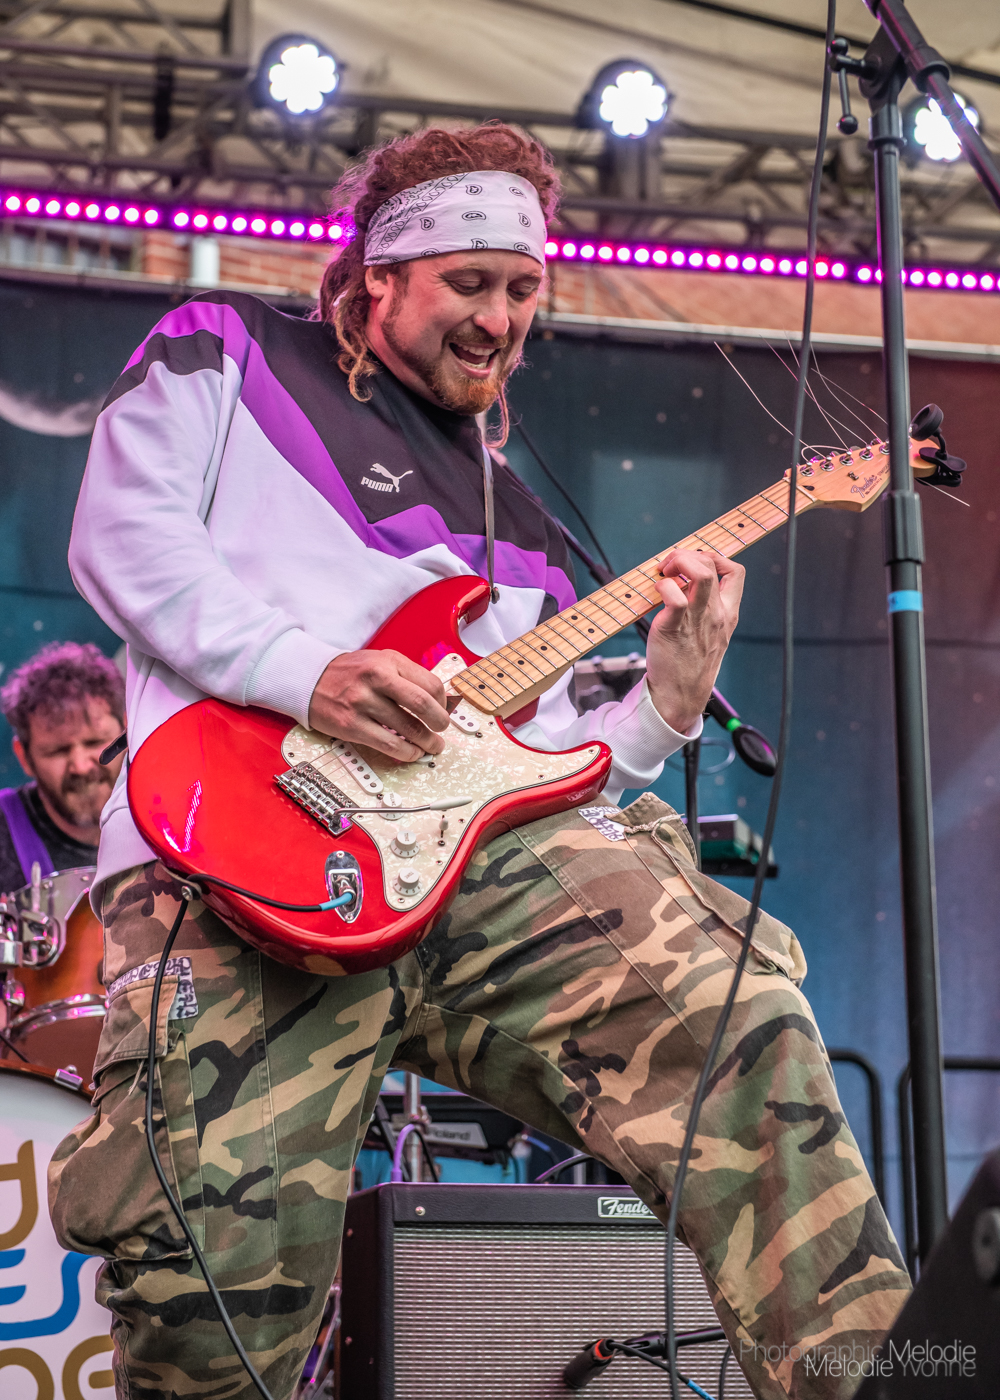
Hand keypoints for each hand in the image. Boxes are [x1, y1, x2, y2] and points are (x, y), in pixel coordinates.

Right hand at [307, 650, 449, 761]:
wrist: (309, 678)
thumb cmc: (350, 673)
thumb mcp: (380, 662)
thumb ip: (407, 677)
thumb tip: (440, 701)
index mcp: (389, 662)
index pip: (430, 683)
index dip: (443, 702)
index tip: (443, 710)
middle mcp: (376, 679)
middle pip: (422, 705)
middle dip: (440, 723)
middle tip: (442, 730)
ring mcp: (362, 703)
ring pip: (408, 728)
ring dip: (427, 742)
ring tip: (432, 746)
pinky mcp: (352, 725)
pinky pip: (388, 744)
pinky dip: (406, 752)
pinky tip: (411, 753)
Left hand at [645, 548, 743, 733]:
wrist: (681, 695)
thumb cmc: (689, 663)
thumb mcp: (710, 634)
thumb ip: (706, 610)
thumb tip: (683, 583)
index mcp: (728, 613)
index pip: (736, 572)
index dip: (715, 558)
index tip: (694, 564)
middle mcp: (716, 613)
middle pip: (712, 564)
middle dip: (687, 554)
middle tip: (669, 567)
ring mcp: (698, 619)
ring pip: (700, 572)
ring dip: (678, 562)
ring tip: (664, 573)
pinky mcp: (674, 627)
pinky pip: (673, 595)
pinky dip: (663, 586)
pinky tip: (656, 593)